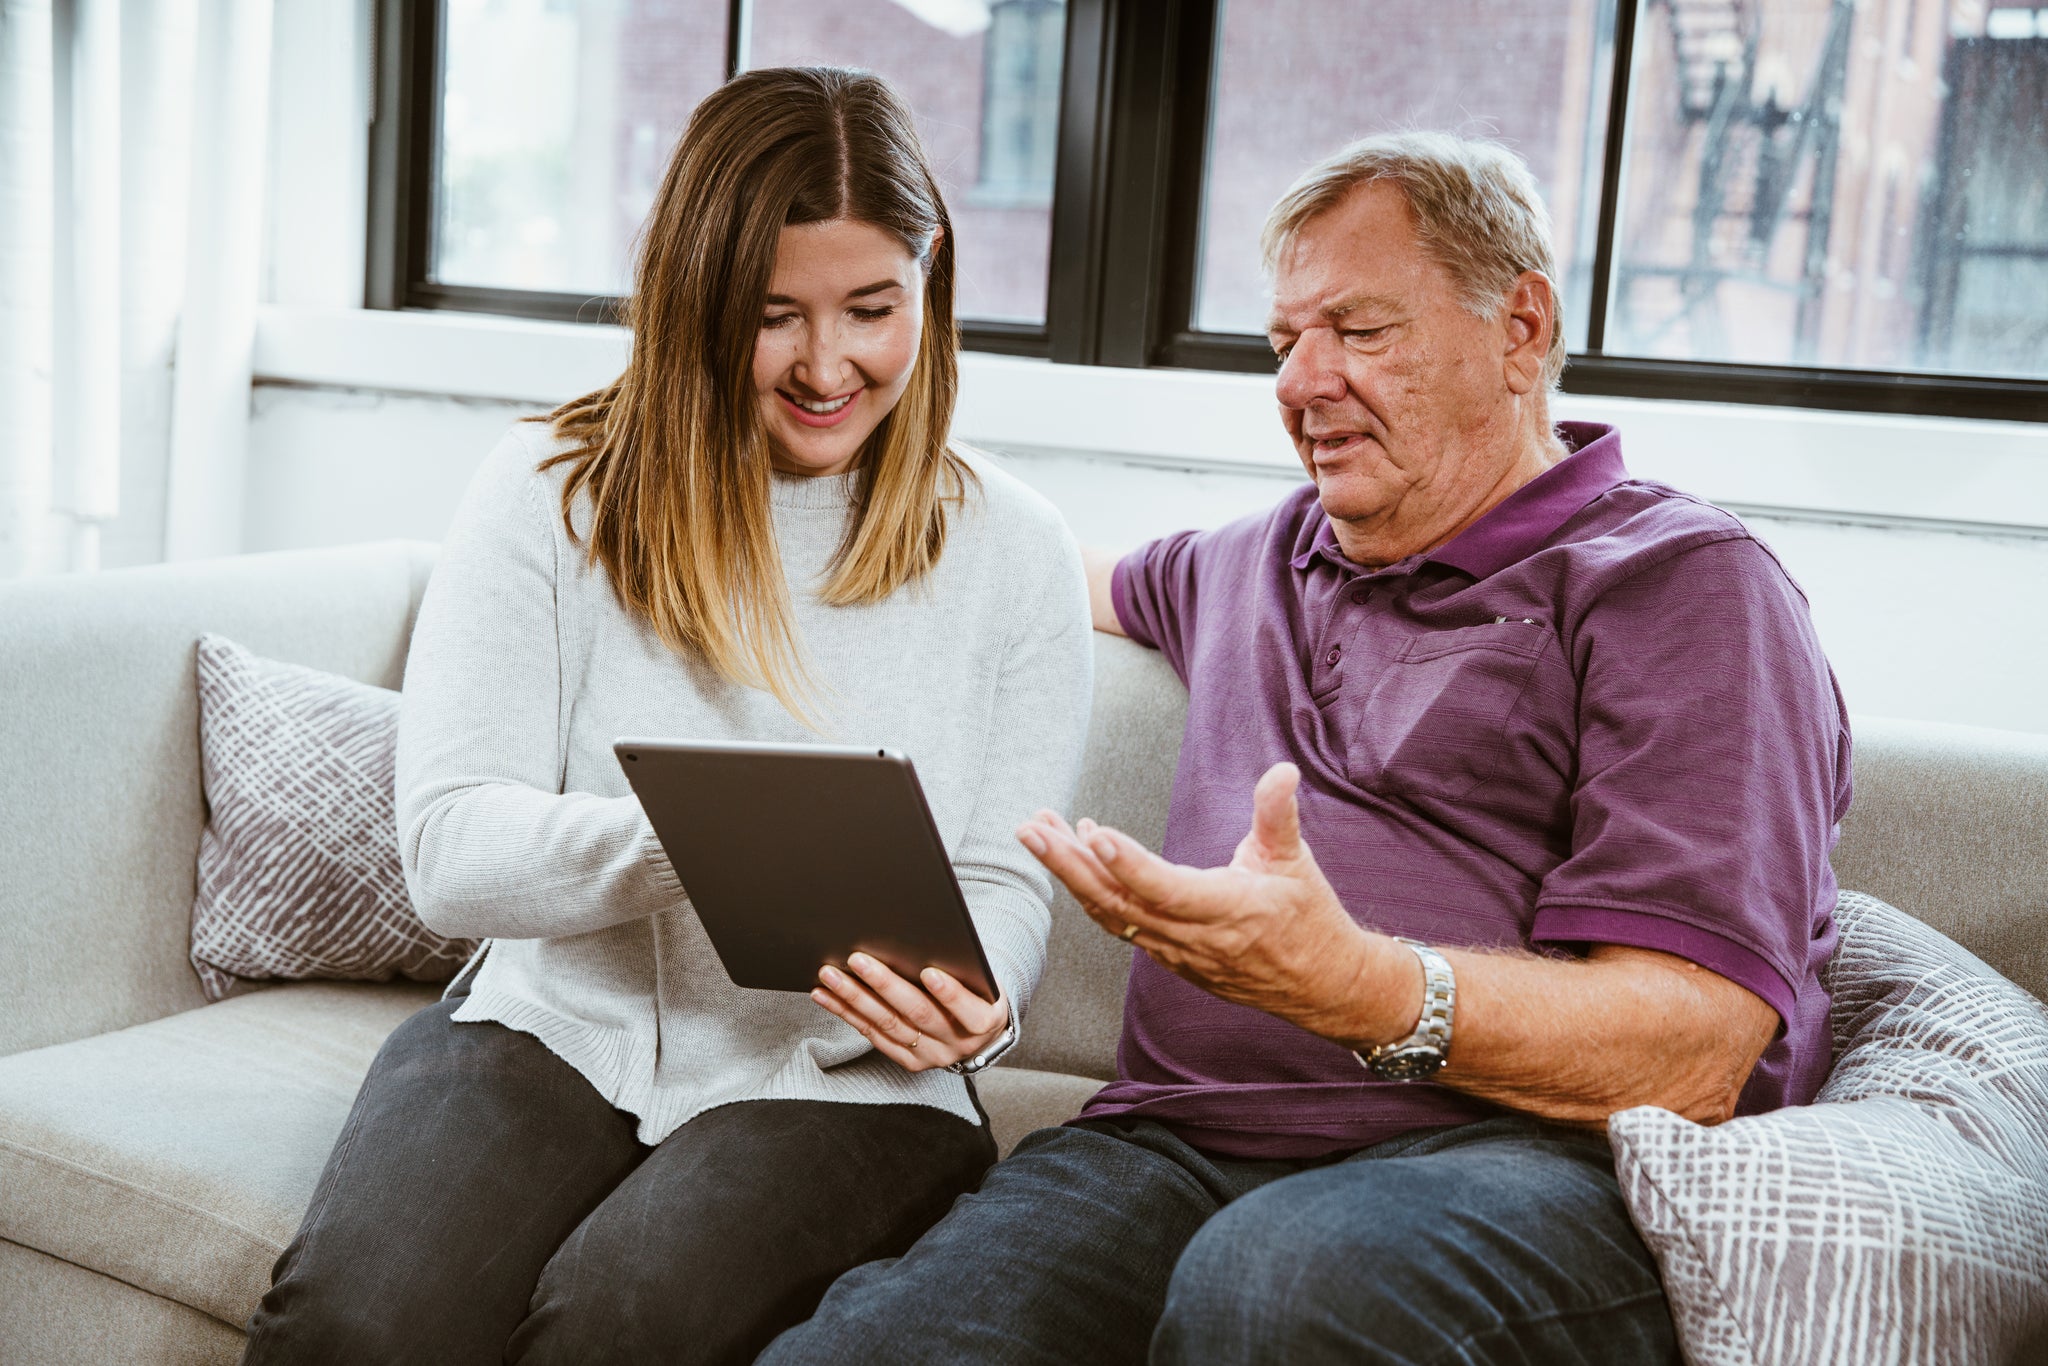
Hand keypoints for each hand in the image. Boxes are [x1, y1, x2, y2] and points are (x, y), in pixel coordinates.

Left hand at [811, 953, 1009, 1073]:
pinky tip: (826, 995)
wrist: (979, 1033)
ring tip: (831, 975)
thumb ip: (961, 967)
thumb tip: (919, 939)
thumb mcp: (984, 980)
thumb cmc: (978, 992)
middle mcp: (957, 1044)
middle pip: (918, 1014)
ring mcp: (930, 1055)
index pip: (967, 1011)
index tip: (929, 971)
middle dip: (885, 985)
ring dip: (855, 998)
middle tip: (858, 959)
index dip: (949, 993)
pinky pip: (873, 1035)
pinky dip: (847, 1013)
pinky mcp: (908, 1061)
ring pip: (888, 1025)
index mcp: (984, 1022)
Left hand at [1016, 762, 1415, 1047]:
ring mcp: (1177, 953)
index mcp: (1230, 909)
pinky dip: (1092, 892)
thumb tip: (1282, 772)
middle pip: (1119, 904)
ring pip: (1111, 914)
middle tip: (1032, 829)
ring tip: (1038, 833)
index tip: (1094, 834)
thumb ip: (1278, 816)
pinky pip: (1120, 925)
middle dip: (1070, 866)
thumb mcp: (1297, 861)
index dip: (1129, 864)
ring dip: (1071, 875)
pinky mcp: (1169, 958)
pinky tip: (1074, 859)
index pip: (1167, 888)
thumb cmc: (1309, 918)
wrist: (1320, 985)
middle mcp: (1195, 937)